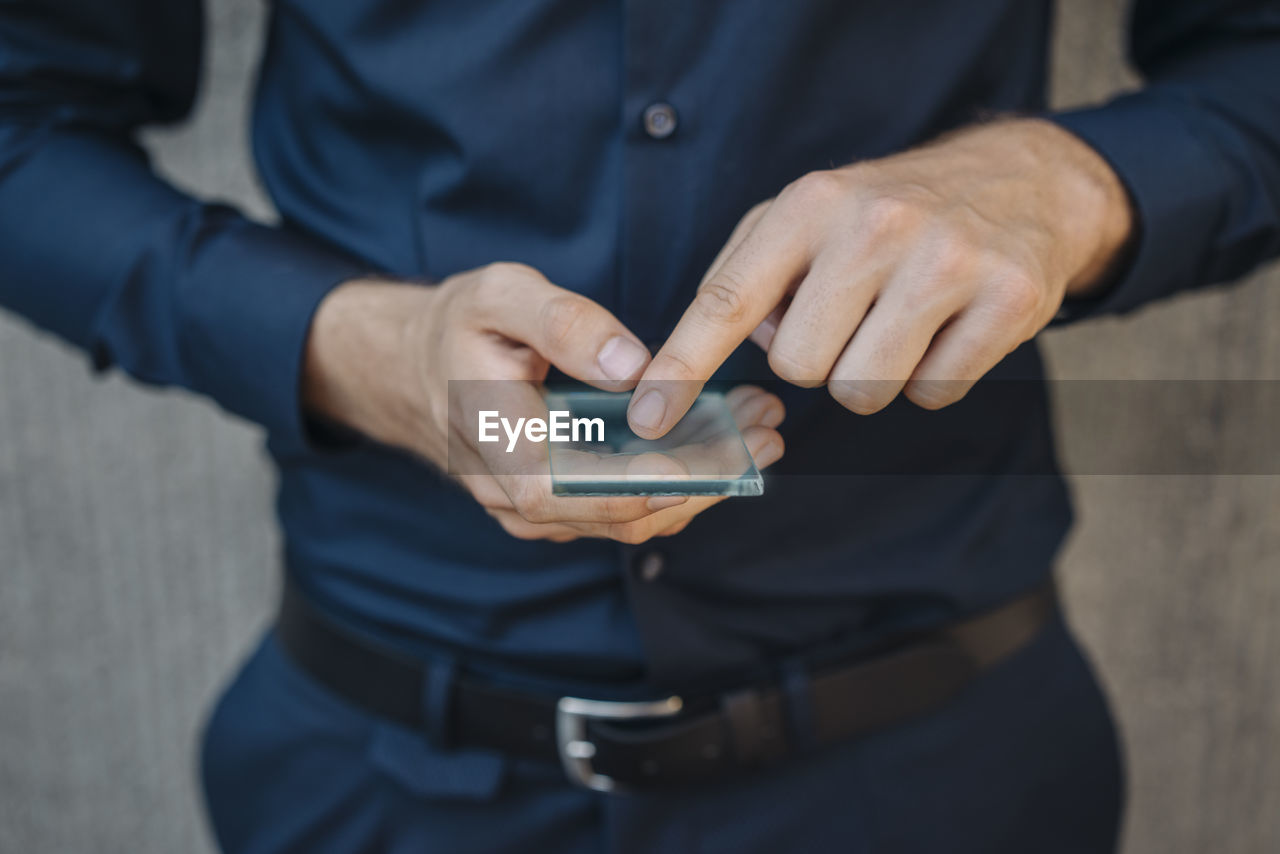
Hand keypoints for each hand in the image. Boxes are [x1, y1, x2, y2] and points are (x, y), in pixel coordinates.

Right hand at [302, 262, 784, 542]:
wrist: (414, 368)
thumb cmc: (458, 326)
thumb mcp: (499, 296)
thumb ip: (562, 323)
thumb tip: (631, 364)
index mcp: (496, 445)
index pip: (570, 492)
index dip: (641, 486)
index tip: (709, 458)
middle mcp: (516, 496)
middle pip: (620, 513)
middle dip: (702, 477)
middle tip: (766, 429)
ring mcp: (538, 510)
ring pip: (632, 519)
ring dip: (703, 482)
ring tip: (762, 431)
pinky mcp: (560, 506)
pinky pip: (626, 510)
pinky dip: (680, 482)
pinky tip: (725, 442)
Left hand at [627, 119, 1132, 437]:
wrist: (1022, 181)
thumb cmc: (889, 212)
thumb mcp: (808, 214)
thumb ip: (749, 276)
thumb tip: (722, 350)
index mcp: (810, 203)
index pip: (727, 299)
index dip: (681, 367)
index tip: (647, 419)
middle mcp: (875, 226)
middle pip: (799, 368)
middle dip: (817, 359)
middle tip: (854, 313)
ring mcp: (946, 262)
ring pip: (863, 391)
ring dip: (873, 374)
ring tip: (902, 319)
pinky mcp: (1007, 299)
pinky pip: (934, 394)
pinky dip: (933, 377)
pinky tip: (948, 327)